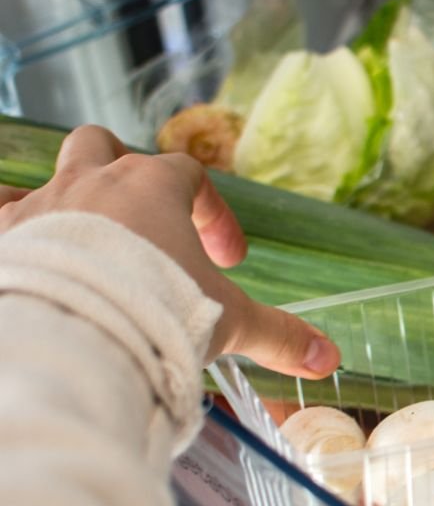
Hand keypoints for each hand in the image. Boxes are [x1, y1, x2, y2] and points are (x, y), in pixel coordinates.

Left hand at [0, 125, 340, 377]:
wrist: (74, 333)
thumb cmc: (156, 311)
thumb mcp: (228, 322)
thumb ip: (278, 335)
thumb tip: (329, 359)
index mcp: (155, 187)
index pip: (192, 176)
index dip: (214, 213)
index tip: (229, 259)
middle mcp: (92, 183)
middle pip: (103, 147)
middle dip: (124, 173)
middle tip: (145, 222)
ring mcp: (39, 206)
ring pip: (47, 173)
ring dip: (65, 197)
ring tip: (83, 242)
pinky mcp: (2, 237)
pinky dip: (10, 226)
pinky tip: (22, 252)